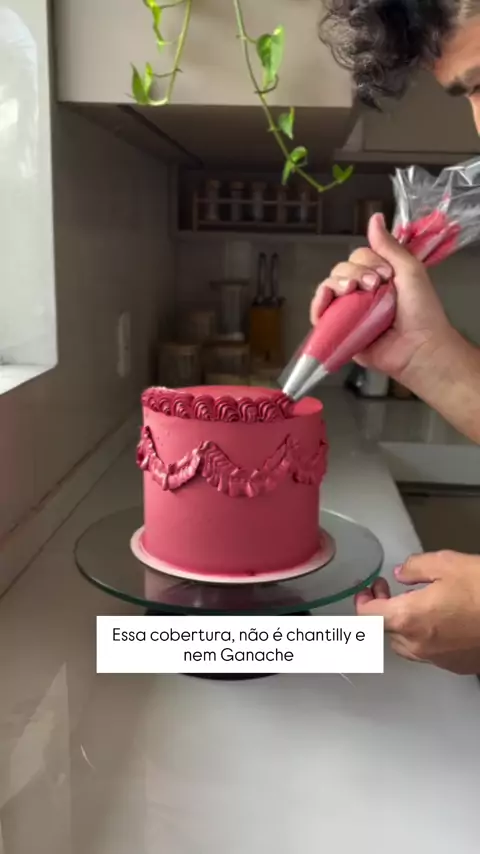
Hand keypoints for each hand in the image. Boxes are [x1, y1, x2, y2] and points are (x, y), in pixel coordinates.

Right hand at [310, 213, 453, 382]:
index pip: (359, 257)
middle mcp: (362, 292)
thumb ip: (389, 246)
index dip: (367, 261)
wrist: (418, 346)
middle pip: (341, 269)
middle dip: (353, 273)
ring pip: (329, 287)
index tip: (384, 274)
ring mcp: (350, 311)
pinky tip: (326, 303)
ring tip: (352, 292)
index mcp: (379, 277)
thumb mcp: (410, 270)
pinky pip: (320, 313)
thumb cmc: (421, 311)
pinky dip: (318, 304)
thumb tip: (374, 217)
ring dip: (337, 284)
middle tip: (373, 285)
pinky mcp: (340, 330)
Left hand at [356, 552, 479, 674]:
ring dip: (400, 626)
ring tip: (413, 605)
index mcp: (408, 618)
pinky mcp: (456, 665)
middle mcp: (418, 644)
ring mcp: (437, 659)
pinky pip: (428, 653)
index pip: (368, 616)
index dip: (363, 600)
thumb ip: (415, 567)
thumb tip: (401, 574)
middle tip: (389, 591)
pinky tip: (438, 620)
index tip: (370, 589)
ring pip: (404, 646)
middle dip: (382, 610)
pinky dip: (424, 637)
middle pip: (384, 632)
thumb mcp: (447, 563)